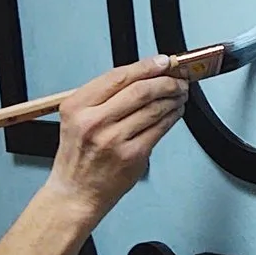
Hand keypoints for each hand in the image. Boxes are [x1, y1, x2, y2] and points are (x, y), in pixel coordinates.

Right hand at [47, 57, 188, 222]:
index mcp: (77, 106)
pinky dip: (172, 117)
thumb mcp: (77, 118)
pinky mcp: (132, 155)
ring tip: (179, 94)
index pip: (118, 76)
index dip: (146, 66)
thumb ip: (104, 97)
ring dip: (173, 98)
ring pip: (154, 109)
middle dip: (166, 81)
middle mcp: (93, 121)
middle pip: (140, 90)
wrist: (76, 192)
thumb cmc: (78, 156)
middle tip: (177, 79)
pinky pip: (159, 129)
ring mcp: (113, 139)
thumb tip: (143, 76)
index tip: (162, 62)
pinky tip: (174, 112)